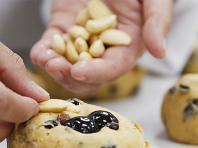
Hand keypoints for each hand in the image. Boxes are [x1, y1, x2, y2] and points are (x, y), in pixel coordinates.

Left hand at [30, 0, 172, 93]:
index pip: (114, 67)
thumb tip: (159, 52)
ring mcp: (83, 38)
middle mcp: (105, 47)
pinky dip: (43, 53)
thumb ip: (157, 22)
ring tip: (45, 60)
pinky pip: (52, 45)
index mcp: (129, 45)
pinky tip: (38, 54)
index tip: (78, 71)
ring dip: (54, 67)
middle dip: (70, 76)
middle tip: (56, 67)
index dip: (96, 72)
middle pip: (88, 74)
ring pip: (67, 64)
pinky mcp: (64, 27)